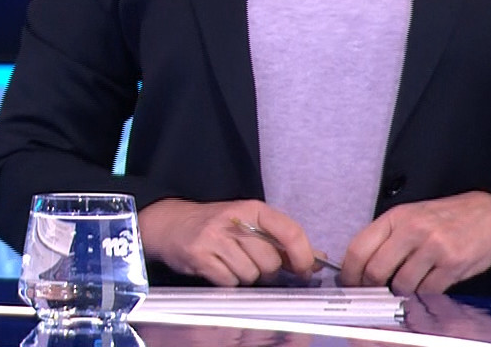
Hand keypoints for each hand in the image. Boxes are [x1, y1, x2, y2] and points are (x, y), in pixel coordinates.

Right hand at [137, 199, 318, 285]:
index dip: (303, 256)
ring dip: (245, 276)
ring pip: (251, 275)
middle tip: (252, 262)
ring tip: (231, 262)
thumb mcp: (250, 223)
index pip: (290, 231)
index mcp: (253, 209)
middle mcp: (235, 220)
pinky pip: (230, 282)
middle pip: (270, 261)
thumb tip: (319, 259)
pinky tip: (218, 268)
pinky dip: (228, 281)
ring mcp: (215, 238)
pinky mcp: (199, 256)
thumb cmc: (217, 225)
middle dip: (266, 270)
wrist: (171, 223)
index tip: (305, 270)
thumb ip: (283, 240)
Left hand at [340, 191, 490, 294]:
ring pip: (400, 285)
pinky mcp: (452, 264)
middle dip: (371, 287)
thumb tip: (361, 265)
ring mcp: (433, 247)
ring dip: (399, 293)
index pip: (359, 247)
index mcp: (397, 217)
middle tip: (374, 292)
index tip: (349, 282)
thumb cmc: (448, 217)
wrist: (490, 214)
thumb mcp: (412, 215)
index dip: (349, 272)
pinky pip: (427, 291)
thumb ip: (387, 236)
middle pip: (376, 270)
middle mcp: (412, 230)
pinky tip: (423, 289)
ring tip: (404, 289)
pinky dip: (422, 296)